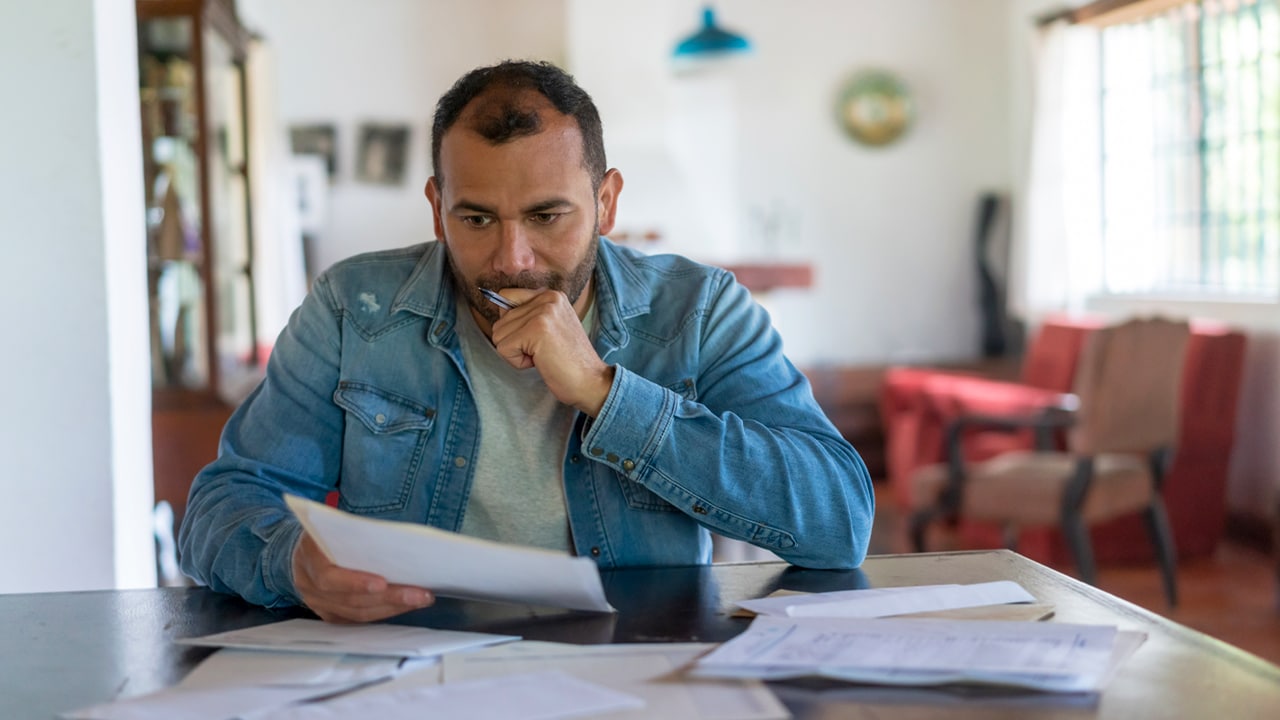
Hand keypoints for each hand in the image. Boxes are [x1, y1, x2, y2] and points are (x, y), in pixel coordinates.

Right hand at [291, 532, 433, 622]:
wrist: (301, 550)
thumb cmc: (324, 532)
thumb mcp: (332, 523)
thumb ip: (354, 529)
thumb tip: (394, 535)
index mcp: (308, 556)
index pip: (329, 577)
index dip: (355, 582)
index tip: (383, 582)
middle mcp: (309, 584)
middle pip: (350, 599)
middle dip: (389, 597)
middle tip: (420, 594)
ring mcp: (318, 603)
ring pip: (357, 613)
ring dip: (392, 607)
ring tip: (421, 599)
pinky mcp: (330, 613)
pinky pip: (358, 619)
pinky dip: (384, 612)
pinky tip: (405, 605)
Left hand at [489, 289, 614, 415]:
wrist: (591, 382)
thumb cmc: (569, 361)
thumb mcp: (551, 326)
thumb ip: (528, 314)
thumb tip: (498, 306)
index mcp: (551, 295)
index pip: (506, 296)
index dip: (513, 324)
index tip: (535, 338)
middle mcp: (548, 298)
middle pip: (500, 320)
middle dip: (515, 342)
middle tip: (542, 351)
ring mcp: (543, 312)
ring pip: (499, 335)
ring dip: (516, 353)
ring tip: (542, 356)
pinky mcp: (536, 330)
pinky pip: (504, 348)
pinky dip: (517, 362)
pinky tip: (540, 361)